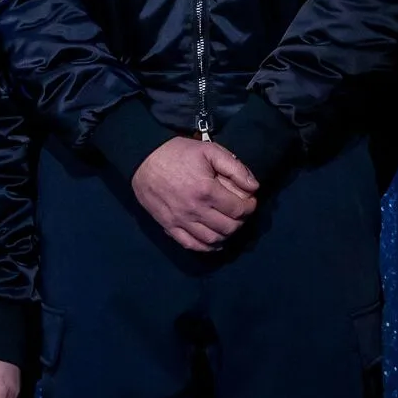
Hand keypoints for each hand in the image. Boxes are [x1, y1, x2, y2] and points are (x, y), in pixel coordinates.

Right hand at [132, 137, 259, 252]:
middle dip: (240, 221)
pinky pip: (192, 244)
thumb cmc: (177, 152)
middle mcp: (194, 210)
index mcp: (206, 190)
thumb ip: (235, 167)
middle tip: (239, 212)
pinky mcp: (169, 226)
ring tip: (228, 224)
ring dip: (226, 235)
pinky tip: (214, 240)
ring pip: (212, 239)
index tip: (249, 201)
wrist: (143, 158)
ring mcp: (181, 221)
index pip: (238, 210)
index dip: (249, 207)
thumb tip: (254, 187)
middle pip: (228, 227)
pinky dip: (207, 247)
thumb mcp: (209, 150)